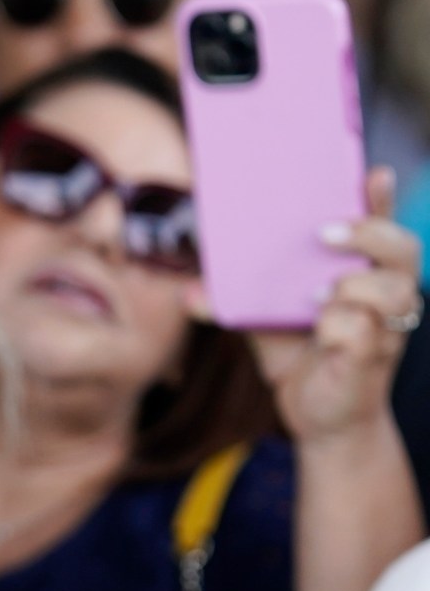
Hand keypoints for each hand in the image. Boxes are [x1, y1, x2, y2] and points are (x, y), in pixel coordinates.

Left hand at [251, 168, 422, 446]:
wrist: (318, 418)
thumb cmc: (300, 356)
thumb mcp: (265, 322)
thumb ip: (236, 299)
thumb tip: (188, 291)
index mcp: (363, 273)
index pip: (382, 225)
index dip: (380, 199)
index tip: (372, 172)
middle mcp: (385, 295)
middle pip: (403, 248)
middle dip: (369, 232)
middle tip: (322, 233)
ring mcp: (386, 326)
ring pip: (392, 288)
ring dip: (353, 284)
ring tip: (317, 295)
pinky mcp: (373, 358)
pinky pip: (363, 330)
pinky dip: (338, 327)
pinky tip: (321, 333)